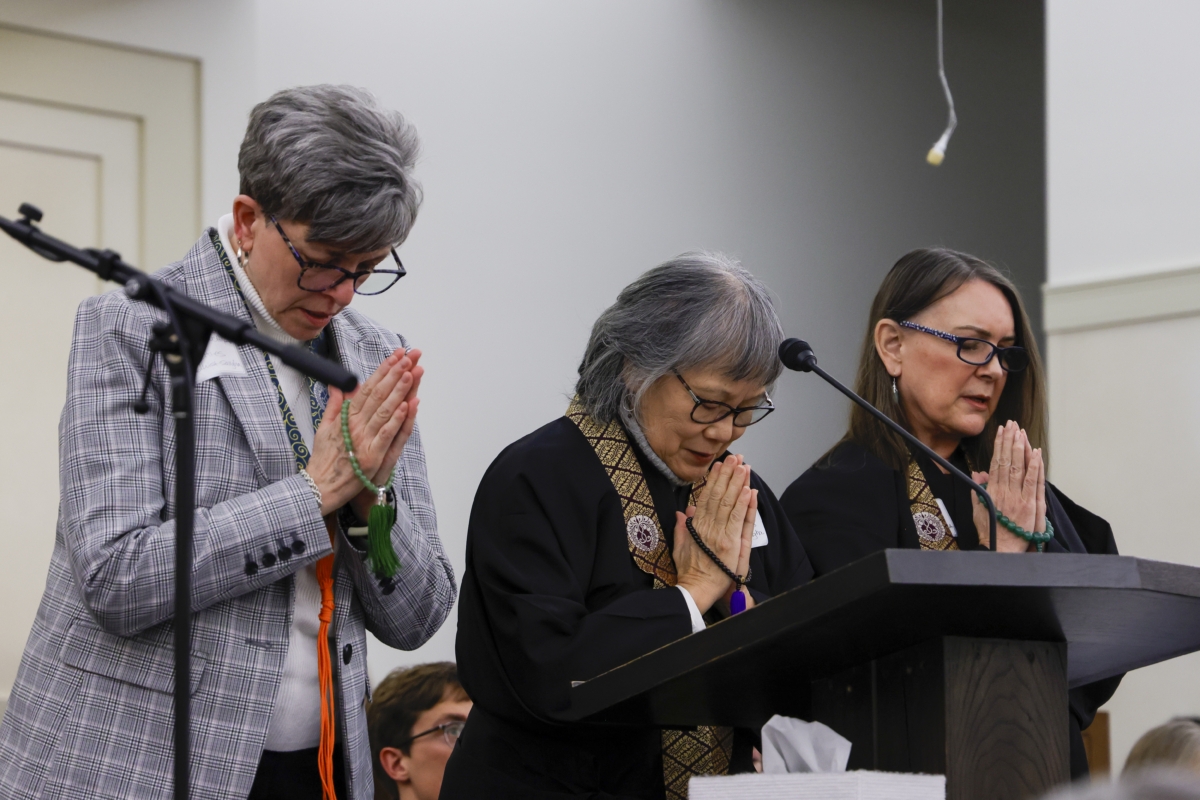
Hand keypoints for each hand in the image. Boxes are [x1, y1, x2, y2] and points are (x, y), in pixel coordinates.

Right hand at [306, 348, 422, 515]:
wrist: (319, 487)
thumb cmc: (324, 459)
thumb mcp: (324, 427)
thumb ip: (334, 405)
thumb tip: (338, 386)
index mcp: (346, 417)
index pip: (367, 388)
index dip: (383, 370)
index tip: (395, 356)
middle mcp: (356, 425)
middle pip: (378, 395)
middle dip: (394, 373)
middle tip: (408, 356)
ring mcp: (364, 440)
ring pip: (384, 410)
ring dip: (399, 391)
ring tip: (411, 373)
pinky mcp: (372, 456)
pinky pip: (386, 435)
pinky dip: (397, 419)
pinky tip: (407, 405)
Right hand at [672, 456, 752, 613]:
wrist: (697, 590)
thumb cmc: (689, 571)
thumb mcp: (680, 547)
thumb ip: (682, 528)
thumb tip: (683, 511)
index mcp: (697, 526)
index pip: (706, 497)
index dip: (714, 479)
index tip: (719, 465)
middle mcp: (708, 526)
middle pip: (719, 495)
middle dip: (728, 475)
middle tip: (735, 457)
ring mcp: (720, 534)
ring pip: (729, 503)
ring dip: (737, 483)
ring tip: (744, 466)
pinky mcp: (731, 543)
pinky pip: (738, 519)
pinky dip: (743, 503)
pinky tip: (748, 489)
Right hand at [971, 420, 1046, 552]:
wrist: (1002, 550)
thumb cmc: (991, 532)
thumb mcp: (979, 509)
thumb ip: (979, 490)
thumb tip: (978, 474)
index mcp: (992, 492)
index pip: (996, 463)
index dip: (999, 445)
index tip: (1001, 431)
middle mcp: (1005, 492)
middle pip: (1007, 461)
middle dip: (1010, 441)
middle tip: (1012, 425)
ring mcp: (1019, 498)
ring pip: (1019, 468)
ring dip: (1021, 449)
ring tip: (1022, 432)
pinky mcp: (1032, 506)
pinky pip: (1033, 482)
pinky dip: (1035, 467)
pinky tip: (1036, 453)